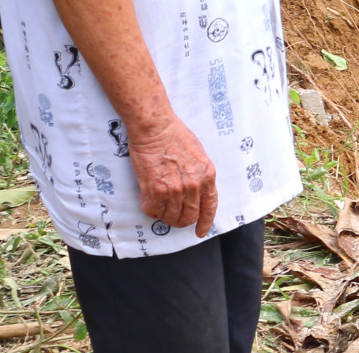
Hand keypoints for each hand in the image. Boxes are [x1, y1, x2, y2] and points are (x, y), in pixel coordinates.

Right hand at [129, 113, 218, 236]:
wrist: (156, 127)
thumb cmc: (175, 135)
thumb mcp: (199, 154)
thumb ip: (199, 174)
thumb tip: (196, 190)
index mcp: (207, 175)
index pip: (210, 207)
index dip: (205, 222)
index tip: (200, 231)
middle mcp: (193, 186)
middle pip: (189, 216)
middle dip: (181, 221)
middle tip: (174, 218)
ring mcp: (174, 189)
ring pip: (171, 217)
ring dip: (164, 215)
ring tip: (159, 205)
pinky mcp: (155, 190)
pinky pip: (153, 211)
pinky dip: (150, 209)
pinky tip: (149, 200)